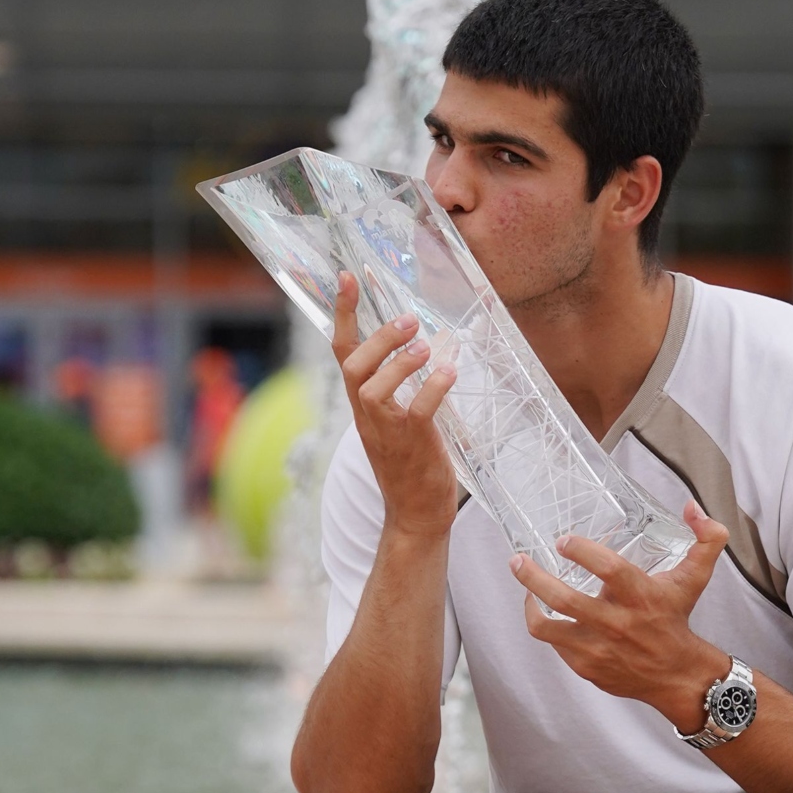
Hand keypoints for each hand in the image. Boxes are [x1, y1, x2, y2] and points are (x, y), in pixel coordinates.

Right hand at [330, 274, 461, 541]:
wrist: (417, 515)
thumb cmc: (413, 465)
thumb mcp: (400, 420)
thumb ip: (403, 387)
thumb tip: (425, 345)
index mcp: (363, 404)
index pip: (343, 351)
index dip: (343, 314)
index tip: (346, 277)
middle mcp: (367, 414)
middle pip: (354, 365)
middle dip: (379, 337)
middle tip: (408, 319)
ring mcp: (386, 431)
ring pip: (375, 387)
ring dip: (401, 361)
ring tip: (426, 346)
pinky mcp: (412, 444)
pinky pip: (417, 410)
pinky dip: (432, 388)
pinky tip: (449, 372)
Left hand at [512, 502, 735, 724]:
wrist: (677, 676)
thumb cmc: (677, 619)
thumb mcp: (695, 578)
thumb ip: (705, 539)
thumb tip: (693, 507)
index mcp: (642, 597)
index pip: (609, 569)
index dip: (582, 552)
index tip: (564, 541)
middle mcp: (618, 623)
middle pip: (564, 599)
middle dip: (533, 576)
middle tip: (518, 559)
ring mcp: (598, 648)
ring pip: (547, 627)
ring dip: (530, 603)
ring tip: (526, 584)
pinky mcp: (586, 666)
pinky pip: (554, 643)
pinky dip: (545, 624)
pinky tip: (544, 611)